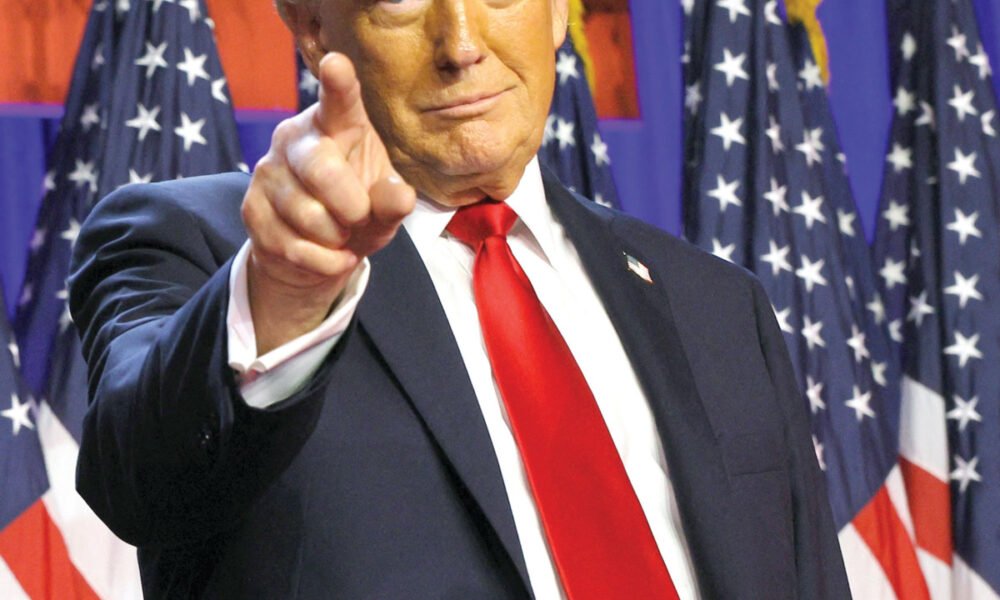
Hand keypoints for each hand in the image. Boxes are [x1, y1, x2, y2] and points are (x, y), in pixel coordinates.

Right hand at [241, 53, 415, 354]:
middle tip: (359, 217)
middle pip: (321, 168)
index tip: (337, 64)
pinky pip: (291, 245)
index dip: (338, 83)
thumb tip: (398, 198)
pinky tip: (329, 254)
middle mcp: (296, 138)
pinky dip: (322, 261)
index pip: (338, 100)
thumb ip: (393, 201)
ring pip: (307, 214)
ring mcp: (268, 171)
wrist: (317, 252)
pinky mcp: (251, 208)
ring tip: (341, 234)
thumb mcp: (386, 208)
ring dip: (336, 238)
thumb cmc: (358, 212)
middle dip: (350, 205)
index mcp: (337, 125)